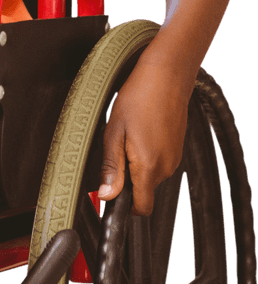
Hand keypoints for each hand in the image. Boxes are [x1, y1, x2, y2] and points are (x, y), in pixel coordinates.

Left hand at [97, 52, 188, 215]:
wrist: (166, 76)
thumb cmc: (138, 98)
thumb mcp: (114, 132)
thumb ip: (111, 168)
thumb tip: (106, 195)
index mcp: (149, 166)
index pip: (142, 208)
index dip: (124, 206)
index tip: (110, 192)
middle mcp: (166, 167)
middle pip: (144, 190)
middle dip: (127, 177)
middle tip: (116, 147)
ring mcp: (174, 157)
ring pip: (151, 175)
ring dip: (136, 164)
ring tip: (128, 135)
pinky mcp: (177, 148)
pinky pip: (159, 161)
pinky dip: (147, 153)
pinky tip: (140, 131)